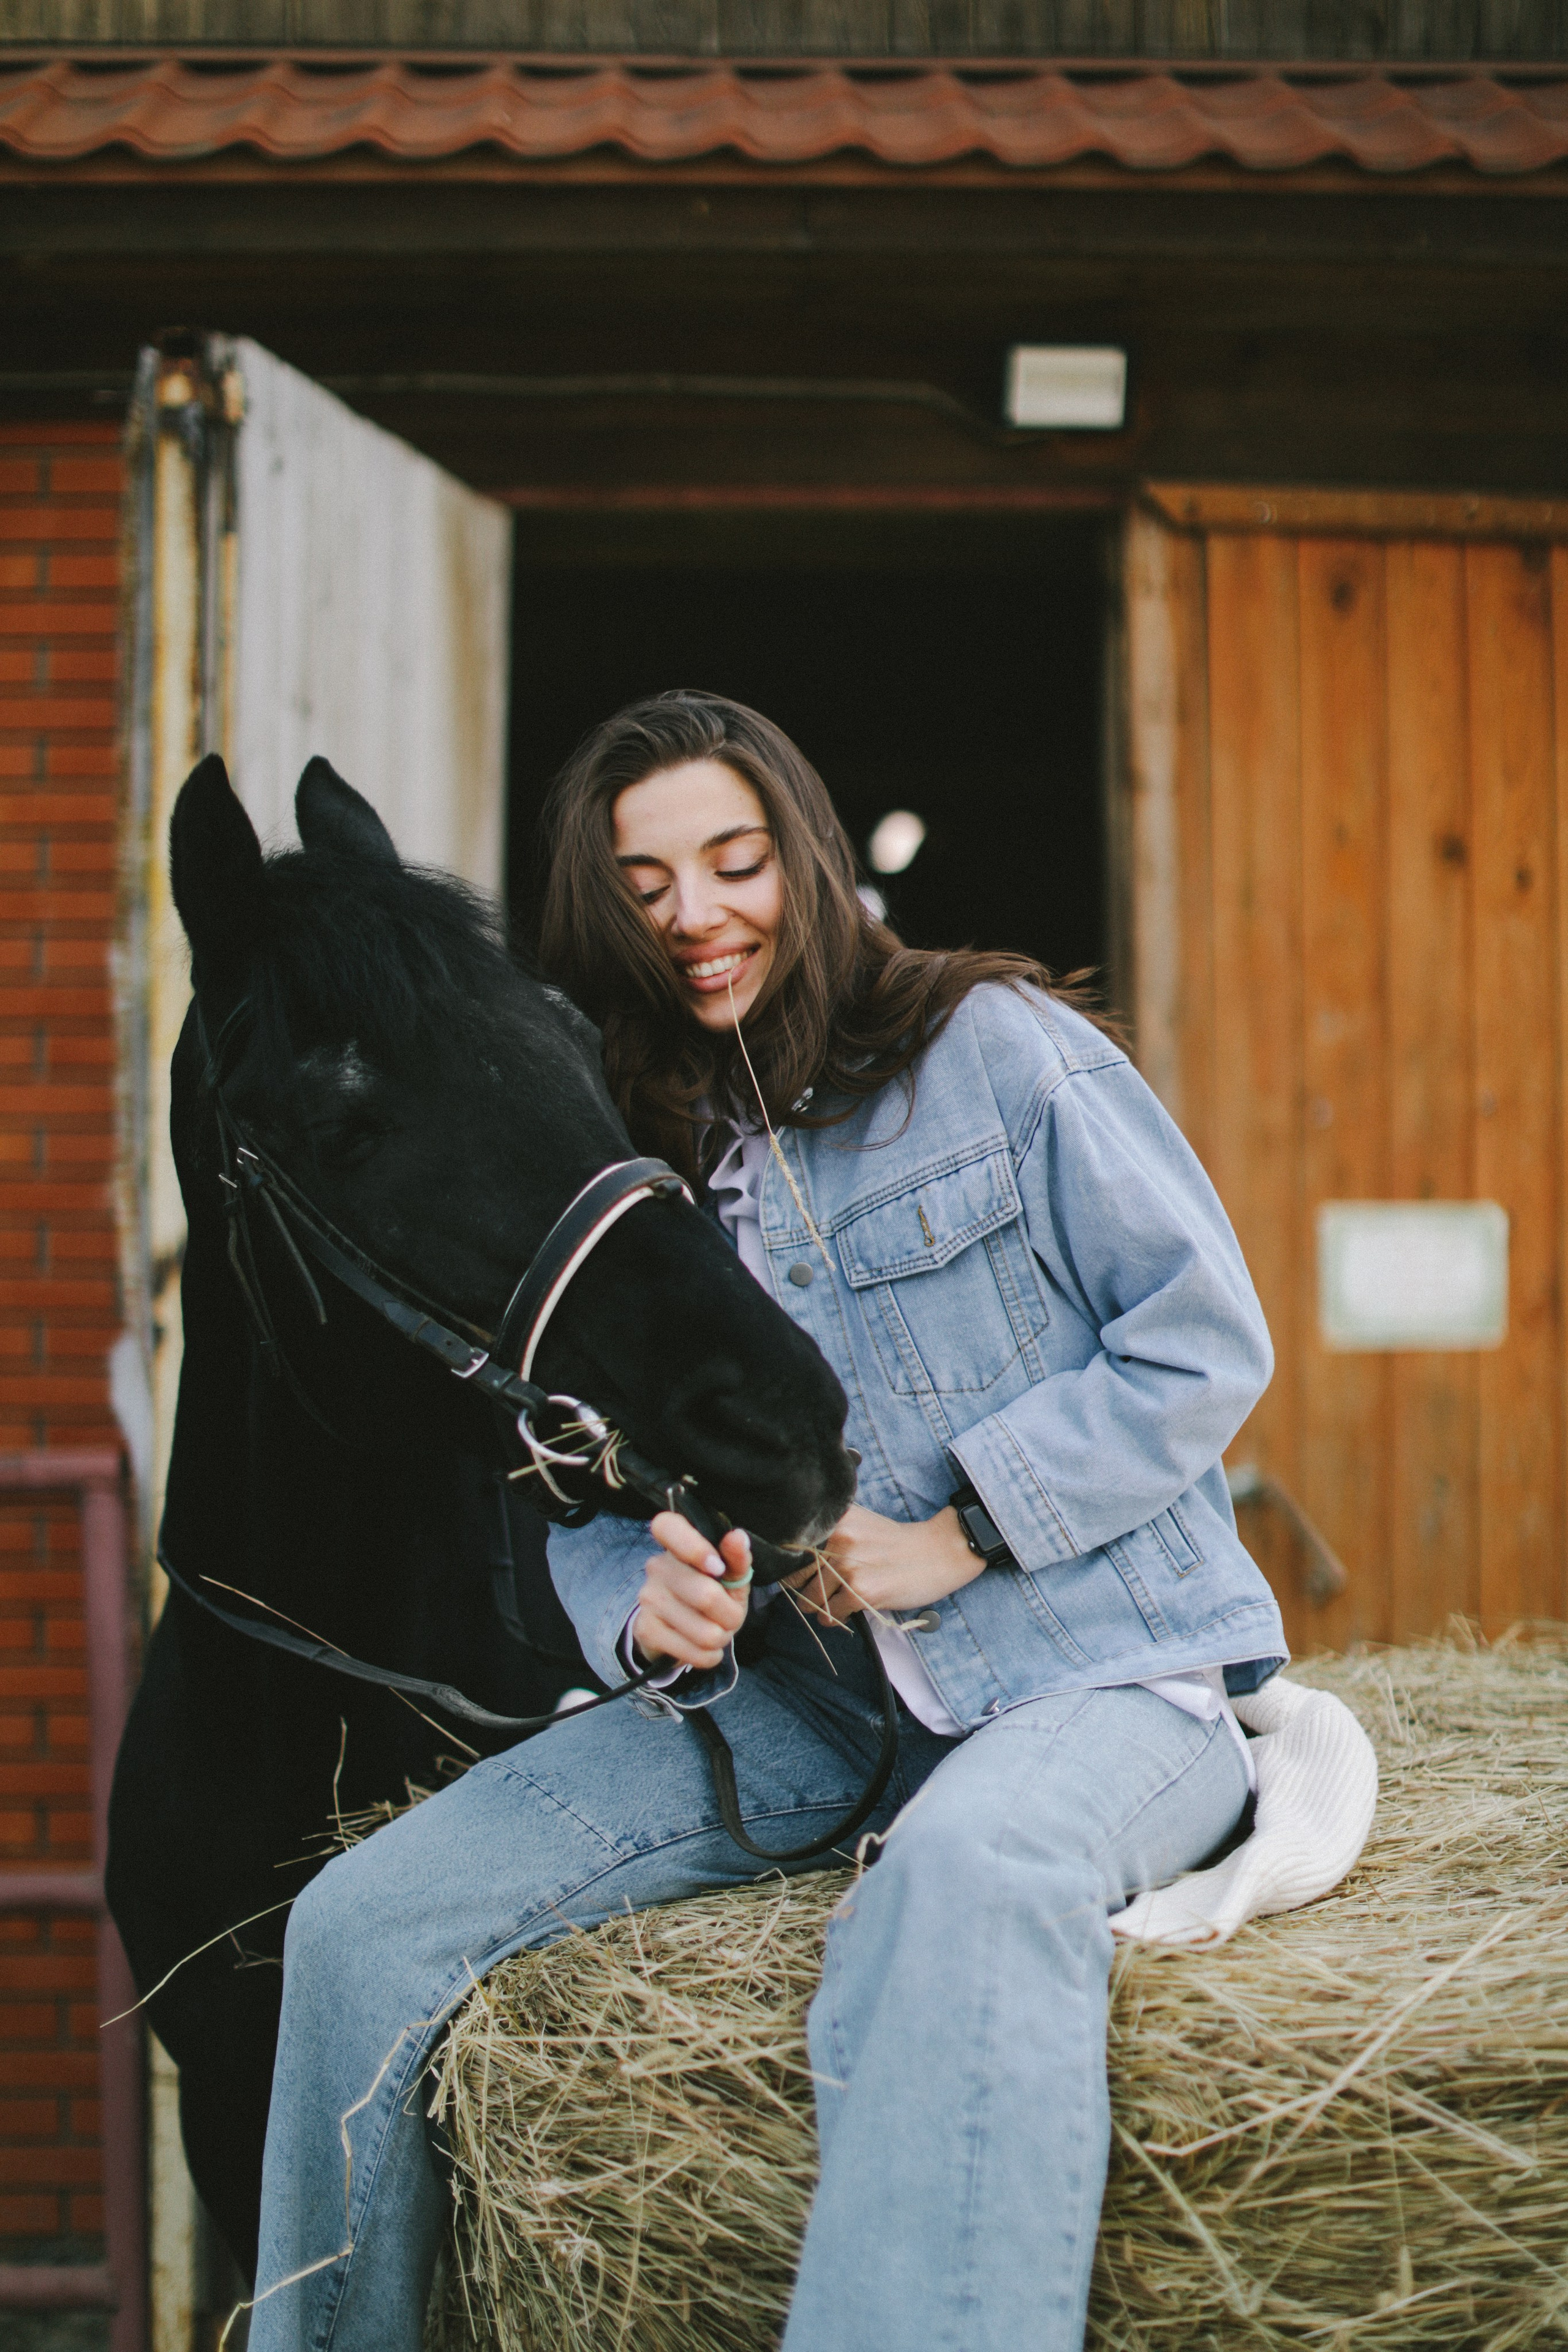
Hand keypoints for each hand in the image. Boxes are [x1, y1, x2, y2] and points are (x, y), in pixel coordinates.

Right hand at [632, 1513, 752, 1672]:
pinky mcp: (645, 1629)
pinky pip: (692, 1652)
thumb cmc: (711, 1592)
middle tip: (729, 1617)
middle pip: (705, 1596)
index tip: (717, 1568)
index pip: (666, 1526)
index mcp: (676, 1543)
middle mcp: (656, 1566)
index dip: (694, 1547)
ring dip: (721, 1638)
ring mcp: (647, 1598)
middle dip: (730, 1616)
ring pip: (705, 1631)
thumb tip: (737, 1537)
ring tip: (714, 1631)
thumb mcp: (730, 1576)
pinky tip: (703, 1648)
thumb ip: (736, 1558)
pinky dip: (708, 1656)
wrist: (679, 1630)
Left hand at [784, 1502, 983, 1626]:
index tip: (801, 1574)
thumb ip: (826, 1538)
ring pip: (811, 1599)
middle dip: (806, 1588)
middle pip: (796, 1577)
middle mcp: (838, 1538)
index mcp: (834, 1518)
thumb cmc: (895, 1543)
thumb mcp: (857, 1526)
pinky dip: (836, 1618)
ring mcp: (849, 1565)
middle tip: (824, 1591)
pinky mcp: (862, 1590)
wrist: (939, 1551)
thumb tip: (789, 1566)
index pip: (789, 1549)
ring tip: (839, 1600)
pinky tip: (850, 1609)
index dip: (791, 1566)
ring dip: (821, 1607)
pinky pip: (831, 1615)